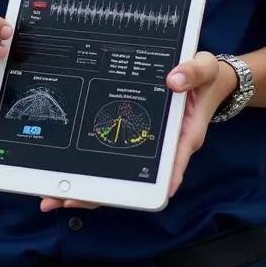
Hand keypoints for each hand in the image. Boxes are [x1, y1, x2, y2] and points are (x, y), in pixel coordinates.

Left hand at [38, 52, 236, 212]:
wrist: (207, 79)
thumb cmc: (207, 78)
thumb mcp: (206, 68)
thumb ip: (193, 72)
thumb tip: (174, 80)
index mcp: (184, 136)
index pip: (168, 167)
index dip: (147, 184)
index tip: (124, 198)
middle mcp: (167, 148)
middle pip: (134, 179)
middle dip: (103, 193)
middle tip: (67, 198)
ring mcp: (152, 145)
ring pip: (122, 174)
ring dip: (92, 187)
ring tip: (57, 196)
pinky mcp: (142, 139)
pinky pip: (118, 158)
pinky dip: (95, 167)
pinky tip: (70, 173)